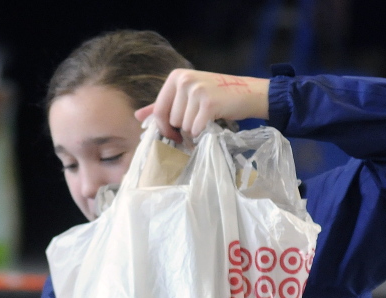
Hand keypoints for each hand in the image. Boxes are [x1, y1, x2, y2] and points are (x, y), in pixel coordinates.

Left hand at [135, 69, 269, 144]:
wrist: (248, 93)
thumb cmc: (216, 96)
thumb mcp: (186, 95)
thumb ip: (162, 104)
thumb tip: (137, 115)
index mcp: (176, 77)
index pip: (158, 111)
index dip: (164, 127)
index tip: (173, 133)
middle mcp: (185, 80)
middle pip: (171, 120)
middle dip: (183, 127)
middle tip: (198, 119)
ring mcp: (197, 90)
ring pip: (184, 126)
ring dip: (195, 129)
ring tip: (206, 117)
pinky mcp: (208, 102)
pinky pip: (196, 128)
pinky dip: (204, 130)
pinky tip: (213, 120)